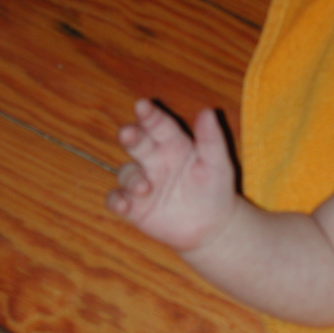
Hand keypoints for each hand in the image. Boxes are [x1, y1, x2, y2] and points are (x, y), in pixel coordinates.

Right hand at [107, 99, 237, 251]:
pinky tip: (123, 204)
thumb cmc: (215, 188)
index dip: (149, 115)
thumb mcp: (217, 163)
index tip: (142, 105)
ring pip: (127, 172)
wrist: (212, 226)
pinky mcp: (134, 206)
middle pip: (136, 142)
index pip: (158, 125)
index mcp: (173, 144)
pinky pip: (116, 199)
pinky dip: (116, 201)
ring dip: (131, 178)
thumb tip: (207, 111)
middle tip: (128, 133)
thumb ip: (211, 138)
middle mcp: (153, 160)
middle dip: (130, 136)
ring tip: (144, 187)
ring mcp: (141, 182)